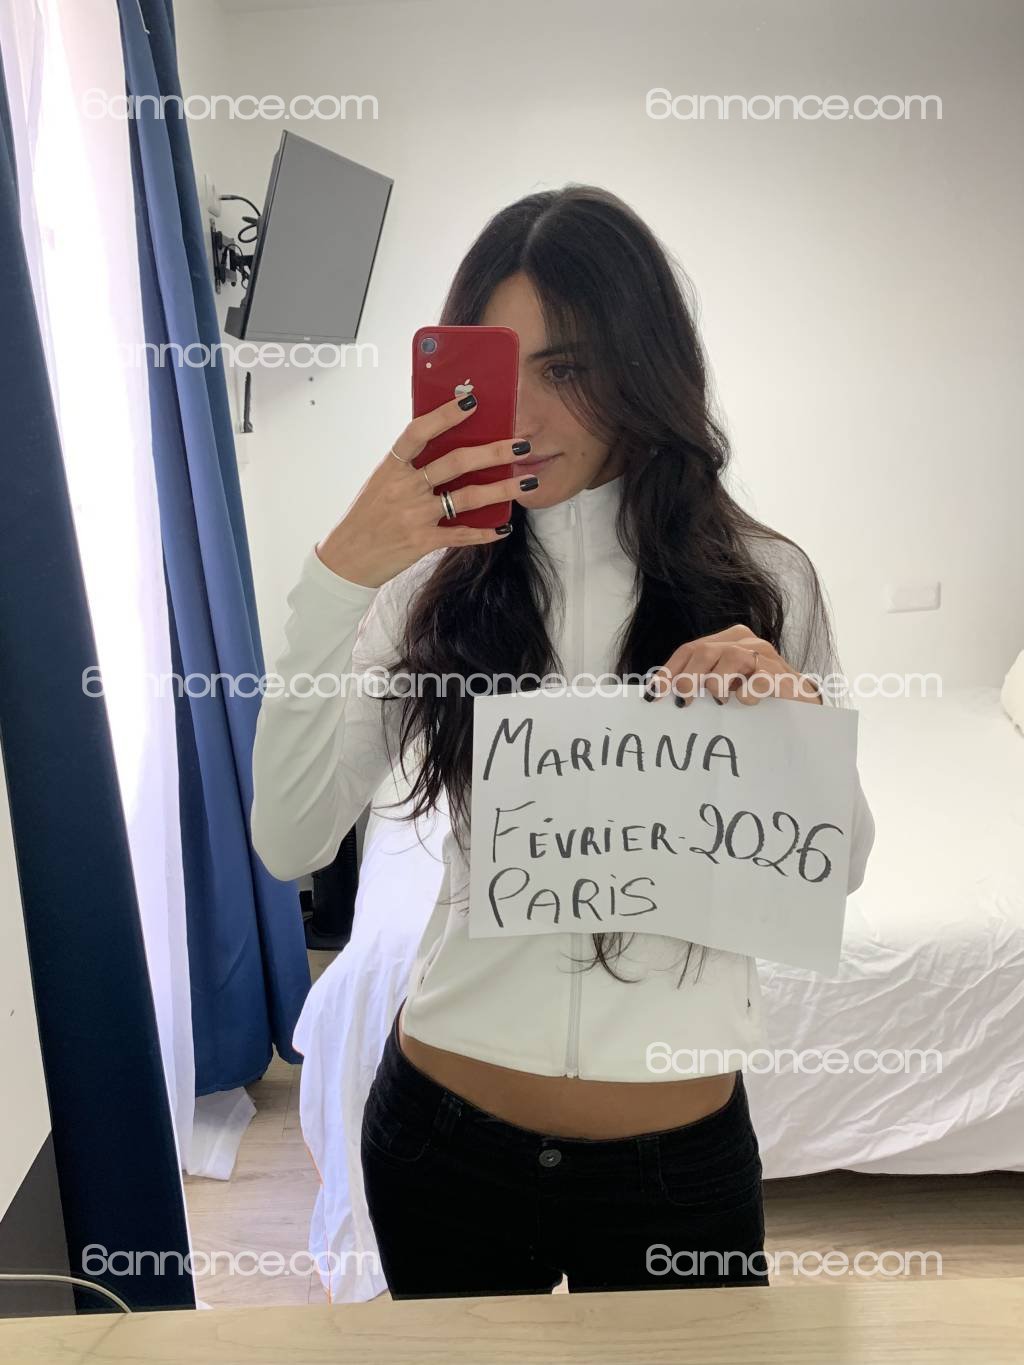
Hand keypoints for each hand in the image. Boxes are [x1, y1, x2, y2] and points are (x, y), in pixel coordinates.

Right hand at [315, 393, 534, 588]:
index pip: (419, 431)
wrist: (346, 560)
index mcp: (391, 467)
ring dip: (503, 488)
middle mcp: (404, 487)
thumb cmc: (365, 518)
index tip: (472, 401)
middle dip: (494, 452)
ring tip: (528, 481)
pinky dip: (485, 532)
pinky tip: (504, 527)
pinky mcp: (422, 541)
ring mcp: (415, 515)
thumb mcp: (379, 484)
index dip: (445, 414)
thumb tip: (445, 447)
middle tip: (522, 445)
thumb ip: (408, 468)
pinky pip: (461, 534)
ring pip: (468, 497)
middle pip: (456, 462)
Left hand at [643, 624, 822, 706]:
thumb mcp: (725, 685)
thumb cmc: (758, 695)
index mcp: (727, 640)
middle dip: (687, 678)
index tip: (653, 695)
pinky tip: (744, 701)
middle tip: (683, 701)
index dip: (668, 671)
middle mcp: (745, 642)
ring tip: (718, 701)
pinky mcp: (783, 675)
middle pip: (704, 652)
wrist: (802, 706)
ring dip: (717, 682)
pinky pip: (760, 677)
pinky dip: (747, 691)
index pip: (688, 650)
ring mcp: (765, 656)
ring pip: (731, 658)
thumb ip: (700, 684)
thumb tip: (660, 695)